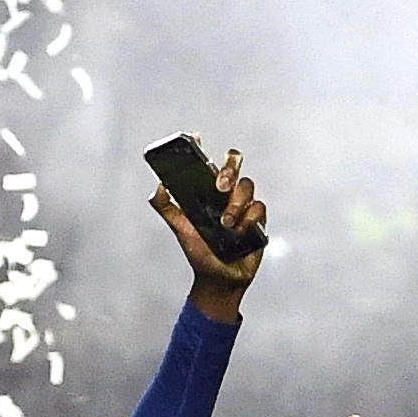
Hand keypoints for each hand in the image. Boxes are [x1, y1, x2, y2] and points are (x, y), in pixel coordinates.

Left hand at [162, 150, 269, 304]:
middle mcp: (227, 195)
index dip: (202, 147)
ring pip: (248, 186)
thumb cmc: (199, 253)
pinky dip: (248, 219)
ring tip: (225, 224)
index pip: (209, 163)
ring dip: (236, 204)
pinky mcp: (258, 221)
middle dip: (229, 169)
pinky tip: (239, 233)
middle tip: (220, 186)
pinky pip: (259, 208)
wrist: (218, 279)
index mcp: (209, 193)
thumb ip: (167, 208)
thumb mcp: (180, 229)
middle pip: (235, 164)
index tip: (195, 137)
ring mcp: (244, 206)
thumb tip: (158, 188)